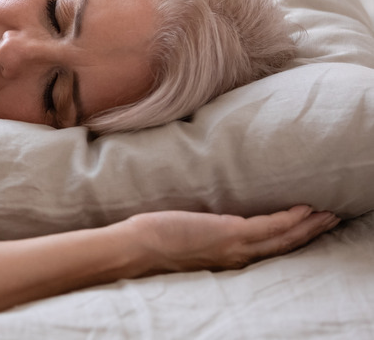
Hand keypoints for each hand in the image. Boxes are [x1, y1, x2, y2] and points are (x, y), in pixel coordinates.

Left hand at [122, 205, 339, 275]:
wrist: (136, 249)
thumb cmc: (152, 242)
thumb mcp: (185, 240)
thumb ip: (202, 234)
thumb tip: (202, 220)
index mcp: (226, 259)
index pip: (265, 250)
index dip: (289, 240)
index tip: (306, 228)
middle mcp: (235, 258)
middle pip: (282, 246)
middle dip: (309, 233)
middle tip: (331, 219)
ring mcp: (234, 247)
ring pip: (282, 238)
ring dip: (308, 226)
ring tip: (328, 214)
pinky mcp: (229, 234)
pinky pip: (269, 226)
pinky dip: (288, 218)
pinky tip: (303, 209)